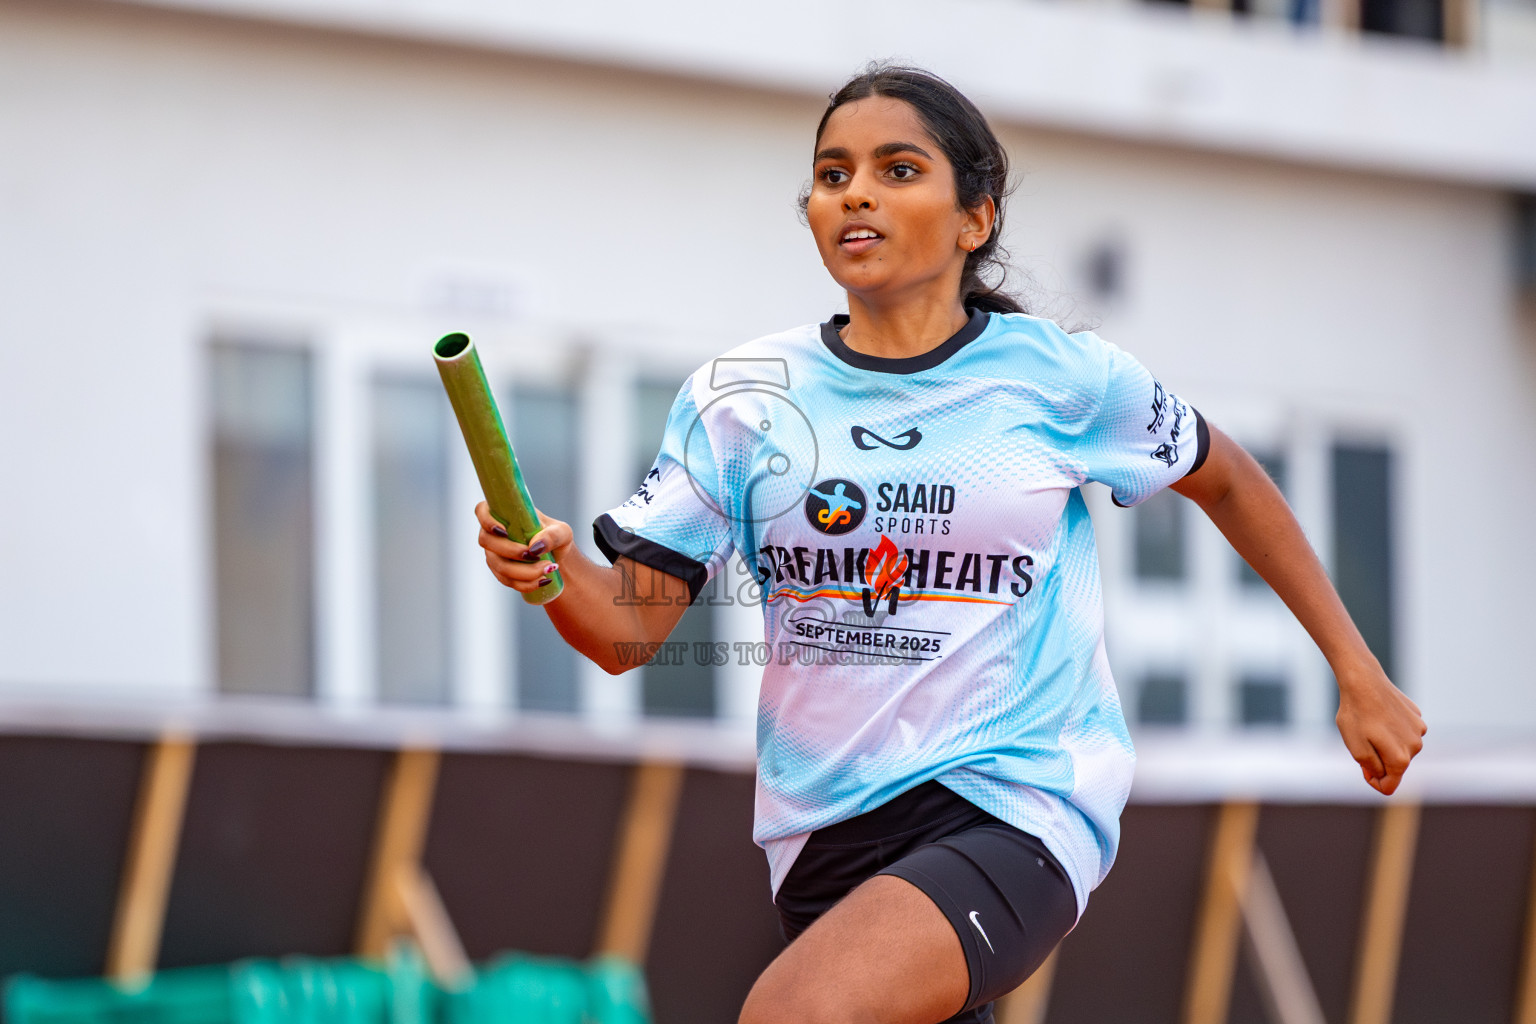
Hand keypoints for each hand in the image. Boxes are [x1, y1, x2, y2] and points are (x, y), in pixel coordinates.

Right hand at [475, 502, 573, 596]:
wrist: (557, 557)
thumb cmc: (556, 537)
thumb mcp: (562, 532)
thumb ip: (552, 536)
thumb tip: (534, 548)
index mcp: (505, 514)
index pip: (482, 510)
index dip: (486, 520)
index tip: (503, 531)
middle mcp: (494, 533)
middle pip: (487, 542)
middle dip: (511, 551)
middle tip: (534, 555)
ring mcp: (494, 553)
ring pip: (498, 565)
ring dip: (523, 571)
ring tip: (548, 568)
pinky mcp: (500, 571)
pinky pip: (506, 580)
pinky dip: (525, 583)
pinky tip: (543, 580)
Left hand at [1335, 661, 1425, 795]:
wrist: (1363, 681)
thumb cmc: (1355, 714)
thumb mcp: (1355, 748)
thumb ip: (1370, 768)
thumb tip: (1380, 776)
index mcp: (1400, 759)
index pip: (1389, 786)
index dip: (1373, 782)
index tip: (1362, 768)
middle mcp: (1415, 747)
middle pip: (1395, 767)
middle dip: (1379, 760)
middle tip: (1362, 741)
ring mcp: (1419, 731)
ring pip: (1400, 749)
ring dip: (1386, 744)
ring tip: (1371, 726)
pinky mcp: (1417, 717)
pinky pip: (1403, 732)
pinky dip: (1392, 730)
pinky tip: (1381, 715)